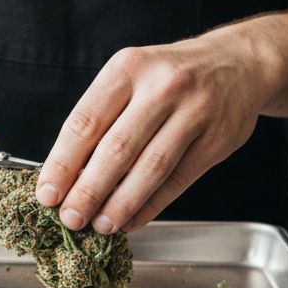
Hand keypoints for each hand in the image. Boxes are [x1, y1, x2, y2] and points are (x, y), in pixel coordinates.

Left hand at [36, 32, 272, 232]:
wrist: (239, 63)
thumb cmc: (172, 75)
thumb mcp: (133, 77)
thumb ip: (104, 118)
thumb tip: (70, 175)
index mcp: (128, 68)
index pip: (85, 122)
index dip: (62, 163)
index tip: (47, 193)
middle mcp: (161, 87)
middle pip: (116, 149)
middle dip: (88, 190)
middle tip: (71, 217)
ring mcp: (194, 112)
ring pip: (150, 168)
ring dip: (120, 203)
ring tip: (100, 224)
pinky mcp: (217, 139)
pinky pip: (177, 180)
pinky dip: (151, 205)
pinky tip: (132, 219)